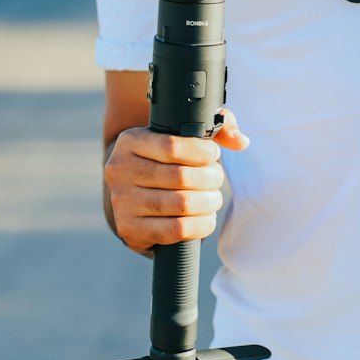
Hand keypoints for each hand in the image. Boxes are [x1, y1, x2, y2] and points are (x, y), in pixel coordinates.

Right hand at [103, 109, 248, 253]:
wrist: (134, 190)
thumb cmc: (164, 158)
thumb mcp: (182, 134)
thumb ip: (215, 128)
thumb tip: (240, 141)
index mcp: (130, 141)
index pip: (172, 146)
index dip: (202, 152)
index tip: (213, 154)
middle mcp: (119, 170)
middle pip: (180, 177)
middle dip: (210, 178)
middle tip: (216, 179)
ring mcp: (121, 202)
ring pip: (180, 204)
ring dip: (208, 202)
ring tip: (213, 198)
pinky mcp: (129, 230)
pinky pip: (174, 231)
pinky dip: (199, 226)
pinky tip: (206, 218)